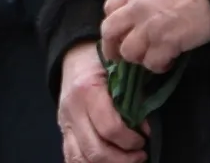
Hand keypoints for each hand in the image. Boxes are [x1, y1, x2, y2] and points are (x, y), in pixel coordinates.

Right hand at [58, 42, 145, 162]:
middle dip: (122, 159)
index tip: (145, 138)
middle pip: (95, 150)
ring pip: (80, 160)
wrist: (75, 56)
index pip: (109, 127)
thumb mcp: (119, 69)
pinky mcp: (63, 133)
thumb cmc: (101, 60)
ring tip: (127, 161)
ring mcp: (65, 124)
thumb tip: (146, 128)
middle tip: (140, 155)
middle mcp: (73, 111)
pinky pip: (71, 158)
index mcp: (88, 90)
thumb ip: (134, 96)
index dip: (130, 139)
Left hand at [100, 0, 209, 73]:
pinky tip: (169, 61)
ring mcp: (149, 26)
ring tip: (153, 56)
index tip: (119, 32)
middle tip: (121, 56)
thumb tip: (139, 14)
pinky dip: (159, 66)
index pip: (109, 7)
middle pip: (109, 31)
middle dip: (112, 47)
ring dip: (139, 58)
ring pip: (128, 52)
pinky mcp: (165, 43)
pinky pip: (151, 63)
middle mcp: (136, 7)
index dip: (112, 23)